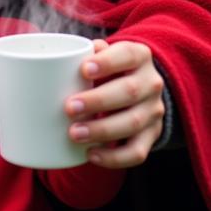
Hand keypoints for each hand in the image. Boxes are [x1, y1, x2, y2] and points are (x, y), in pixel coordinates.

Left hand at [65, 38, 164, 168]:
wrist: (139, 88)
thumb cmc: (108, 68)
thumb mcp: (102, 54)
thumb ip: (84, 53)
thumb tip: (57, 59)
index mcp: (139, 56)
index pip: (127, 55)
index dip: (107, 62)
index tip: (84, 70)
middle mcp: (151, 83)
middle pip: (129, 91)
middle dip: (98, 101)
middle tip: (69, 108)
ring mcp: (154, 111)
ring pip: (133, 123)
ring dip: (101, 130)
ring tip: (74, 134)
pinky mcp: (151, 136)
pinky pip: (137, 152)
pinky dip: (114, 157)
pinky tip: (91, 155)